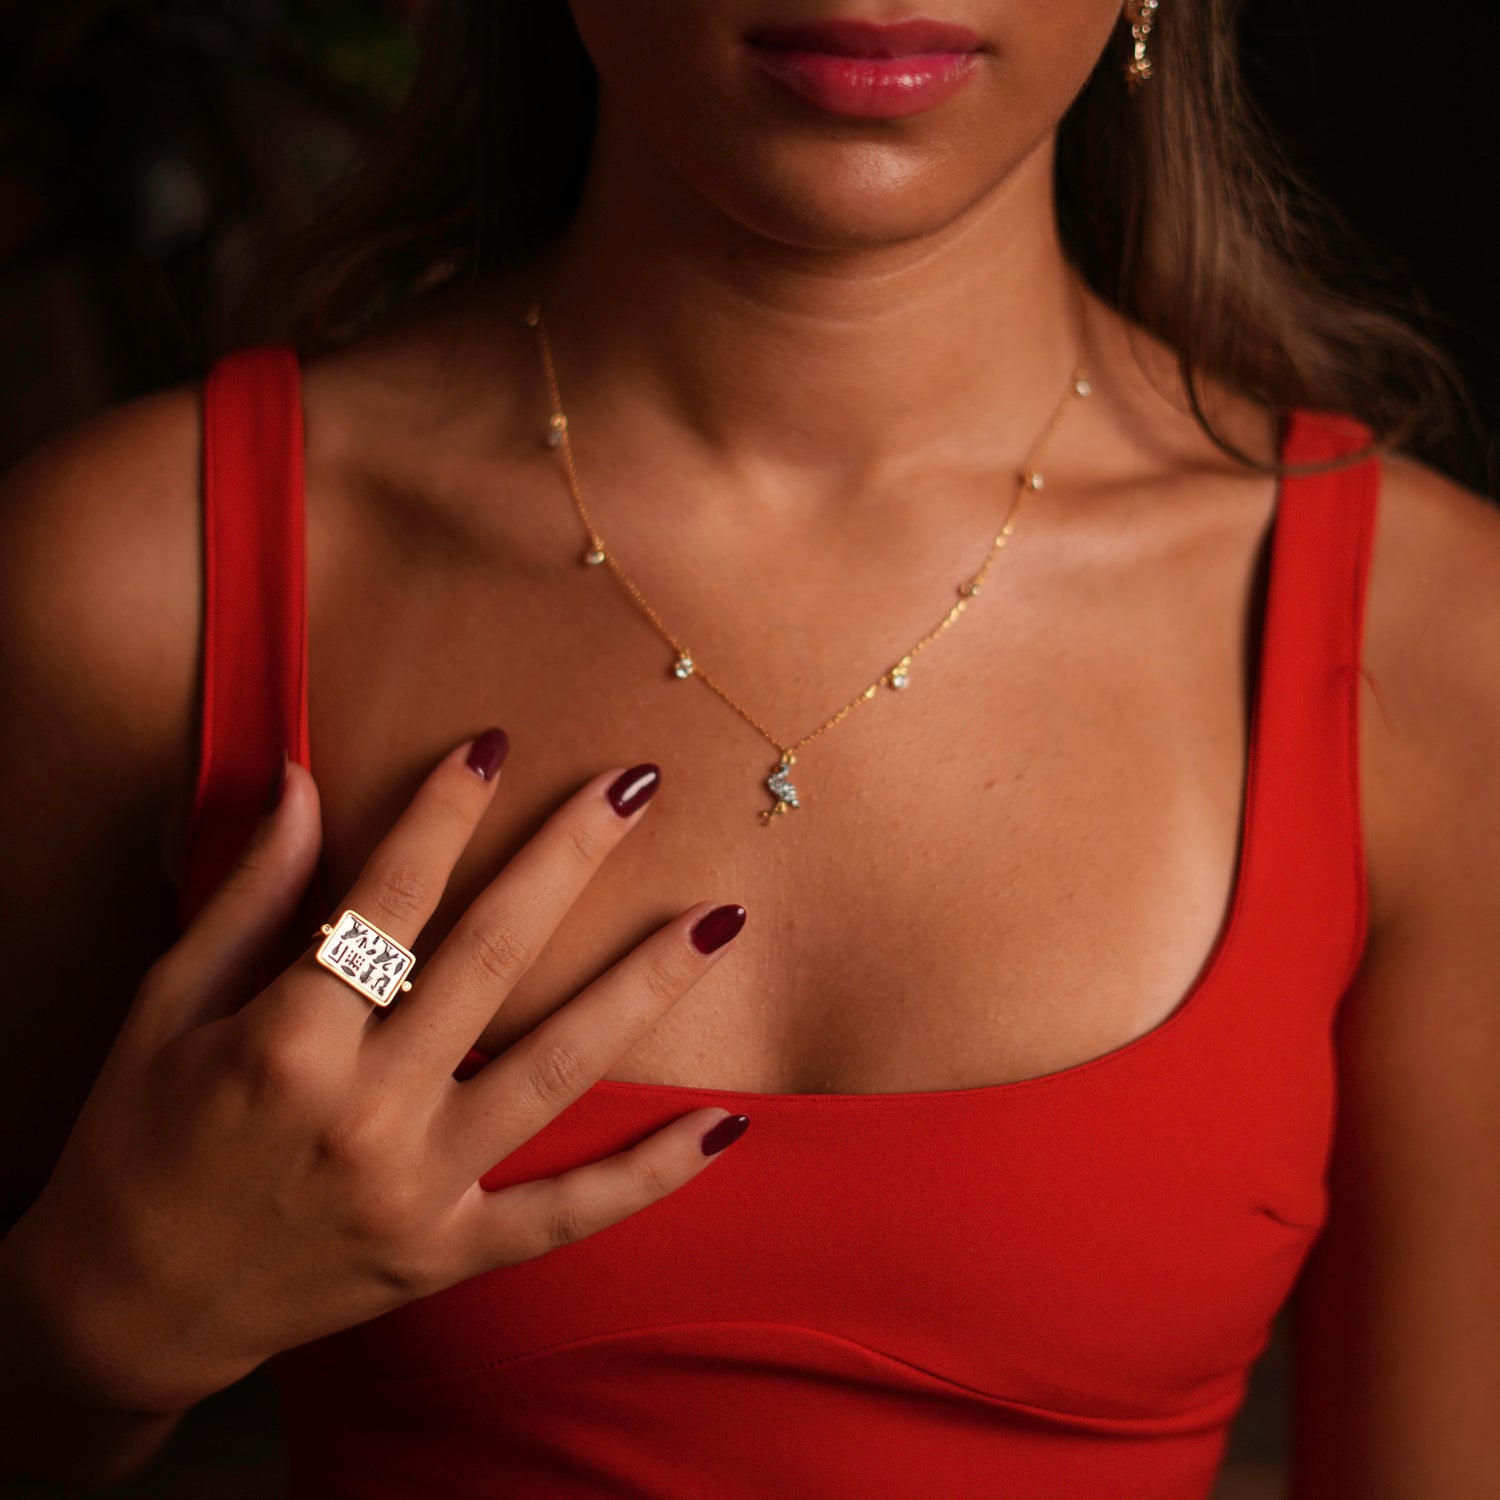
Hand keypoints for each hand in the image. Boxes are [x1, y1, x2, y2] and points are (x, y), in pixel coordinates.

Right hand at [1, 732, 747, 1417]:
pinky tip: (726, 1123)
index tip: (495, 744)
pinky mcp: (446, 1253)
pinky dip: (650, 1174)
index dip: (445, 810)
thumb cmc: (136, 1140)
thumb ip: (247, 896)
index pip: (389, 897)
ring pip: (555, 1071)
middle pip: (492, 959)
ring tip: (720, 922)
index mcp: (285, 1042)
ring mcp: (415, 1191)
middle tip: (636, 785)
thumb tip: (301, 782)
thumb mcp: (165, 1008)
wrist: (122, 1312)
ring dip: (643, 990)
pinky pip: (567, 1214)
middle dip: (568, 859)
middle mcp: (363, 1114)